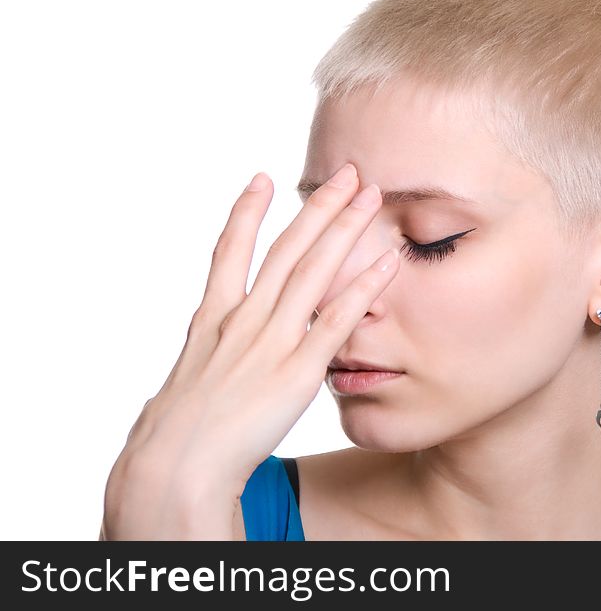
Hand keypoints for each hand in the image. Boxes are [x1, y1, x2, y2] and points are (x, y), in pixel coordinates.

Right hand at [101, 163, 398, 538]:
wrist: (176, 464)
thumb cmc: (177, 434)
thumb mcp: (187, 379)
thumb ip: (207, 356)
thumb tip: (209, 355)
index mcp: (212, 319)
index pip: (230, 252)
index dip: (246, 212)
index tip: (262, 178)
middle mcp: (243, 319)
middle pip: (286, 249)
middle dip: (318, 206)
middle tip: (347, 172)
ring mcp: (271, 341)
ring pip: (314, 270)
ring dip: (345, 228)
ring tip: (371, 195)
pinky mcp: (297, 371)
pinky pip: (337, 320)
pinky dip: (364, 288)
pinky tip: (389, 262)